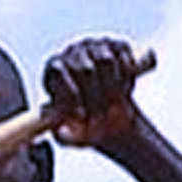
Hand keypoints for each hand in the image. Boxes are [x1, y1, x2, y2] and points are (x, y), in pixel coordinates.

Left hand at [39, 35, 151, 153]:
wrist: (111, 113)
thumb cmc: (85, 122)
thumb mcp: (73, 136)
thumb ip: (64, 136)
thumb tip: (61, 132)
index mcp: (53, 69)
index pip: (59, 71)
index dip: (72, 94)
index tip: (81, 116)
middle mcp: (72, 52)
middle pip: (85, 69)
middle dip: (96, 99)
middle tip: (103, 119)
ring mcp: (95, 45)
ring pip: (107, 61)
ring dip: (114, 89)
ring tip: (113, 105)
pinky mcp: (118, 45)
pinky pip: (126, 59)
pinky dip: (127, 78)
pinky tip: (123, 91)